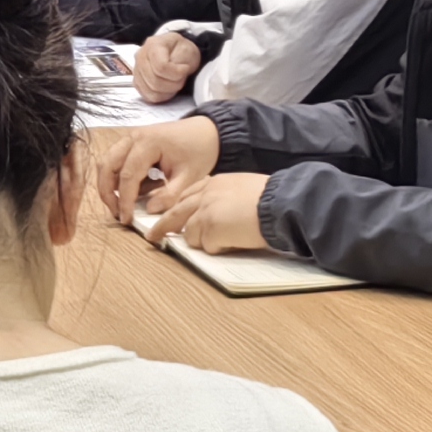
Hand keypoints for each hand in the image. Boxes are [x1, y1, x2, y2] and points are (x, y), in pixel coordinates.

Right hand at [84, 113, 221, 226]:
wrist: (207, 132)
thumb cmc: (199, 151)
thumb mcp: (189, 177)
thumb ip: (170, 195)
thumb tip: (149, 210)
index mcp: (148, 143)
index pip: (128, 175)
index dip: (125, 200)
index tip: (126, 219)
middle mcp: (133, 137)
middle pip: (106, 165)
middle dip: (107, 192)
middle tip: (117, 213)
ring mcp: (130, 138)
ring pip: (107, 162)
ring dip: (109, 184)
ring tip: (124, 203)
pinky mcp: (131, 142)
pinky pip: (115, 160)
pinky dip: (119, 177)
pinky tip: (139, 188)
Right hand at [132, 31, 206, 102]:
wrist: (177, 53)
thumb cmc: (182, 50)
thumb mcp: (187, 49)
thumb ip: (180, 60)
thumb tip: (175, 72)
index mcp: (153, 45)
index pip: (161, 66)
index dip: (177, 73)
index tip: (186, 69)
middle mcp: (140, 56)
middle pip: (155, 81)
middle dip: (174, 83)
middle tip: (182, 77)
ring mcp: (137, 70)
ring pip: (152, 91)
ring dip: (169, 90)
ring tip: (175, 81)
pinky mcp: (137, 82)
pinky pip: (149, 97)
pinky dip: (162, 96)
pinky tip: (168, 88)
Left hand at [154, 169, 271, 253]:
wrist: (280, 203)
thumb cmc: (272, 199)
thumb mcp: (245, 189)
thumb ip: (226, 198)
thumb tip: (221, 215)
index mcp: (216, 182)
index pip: (188, 194)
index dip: (178, 207)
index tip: (170, 214)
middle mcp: (206, 194)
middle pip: (176, 212)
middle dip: (162, 226)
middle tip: (152, 237)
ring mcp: (205, 210)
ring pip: (190, 234)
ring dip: (205, 241)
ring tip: (228, 239)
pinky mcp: (210, 227)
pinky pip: (207, 246)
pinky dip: (220, 248)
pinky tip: (237, 241)